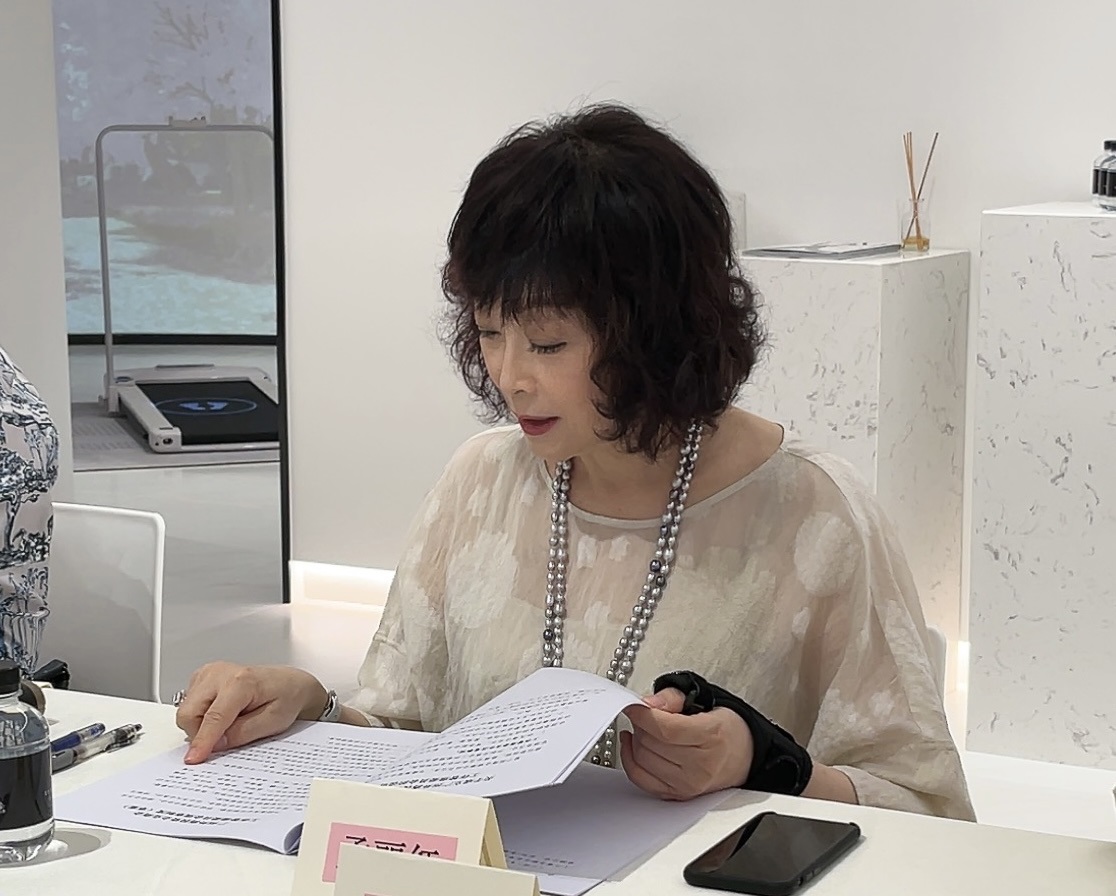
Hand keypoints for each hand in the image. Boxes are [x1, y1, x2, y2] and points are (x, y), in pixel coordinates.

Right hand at [175, 662, 327, 763]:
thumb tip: (215, 744)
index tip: (193, 758)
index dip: (202, 740)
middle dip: (200, 733)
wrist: (289, 684)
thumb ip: (242, 733)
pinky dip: (200, 716)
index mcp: (241, 681)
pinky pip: (188, 705)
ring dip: (200, 725)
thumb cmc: (285, 698)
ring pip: (186, 710)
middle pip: (189, 713)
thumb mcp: (272, 722)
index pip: (214, 717)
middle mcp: (220, 673)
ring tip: (230, 720)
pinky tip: (221, 712)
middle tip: (225, 738)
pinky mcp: (201, 677)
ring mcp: (208, 673)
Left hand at [620, 687, 753, 799]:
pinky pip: (641, 779)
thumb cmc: (725, 730)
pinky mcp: (677, 795)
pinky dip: (630, 760)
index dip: (643, 715)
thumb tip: (646, 704)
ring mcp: (688, 785)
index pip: (666, 729)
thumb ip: (671, 698)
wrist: (743, 757)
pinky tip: (633, 745)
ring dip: (636, 740)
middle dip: (640, 724)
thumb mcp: (705, 700)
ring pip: (642, 760)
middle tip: (644, 713)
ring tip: (644, 728)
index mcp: (711, 737)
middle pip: (651, 744)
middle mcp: (700, 767)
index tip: (633, 705)